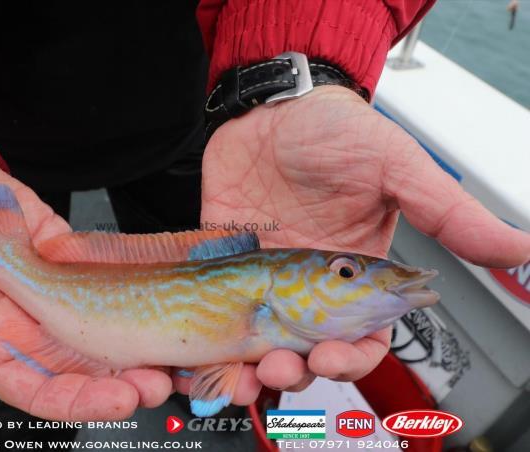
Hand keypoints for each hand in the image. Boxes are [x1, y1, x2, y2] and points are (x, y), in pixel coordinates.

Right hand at [0, 164, 171, 416]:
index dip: (80, 403)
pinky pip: (112, 282)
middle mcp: (31, 326)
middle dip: (126, 380)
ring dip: (141, 344)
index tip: (120, 400)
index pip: (42, 391)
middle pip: (87, 370)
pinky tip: (170, 294)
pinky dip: (141, 293)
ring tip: (177, 349)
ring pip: (107, 332)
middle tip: (162, 379)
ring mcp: (57, 294)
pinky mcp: (74, 260)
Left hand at [196, 85, 529, 401]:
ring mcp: (264, 275)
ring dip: (255, 366)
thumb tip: (519, 248)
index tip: (335, 359)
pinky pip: (216, 310)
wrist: (270, 104)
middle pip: (307, 348)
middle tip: (283, 369)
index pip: (360, 334)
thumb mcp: (395, 169)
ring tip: (246, 374)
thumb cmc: (334, 131)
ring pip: (261, 341)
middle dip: (298, 370)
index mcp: (355, 270)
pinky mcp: (224, 262)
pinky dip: (213, 338)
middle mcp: (309, 281)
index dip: (351, 358)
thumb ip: (447, 214)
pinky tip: (207, 354)